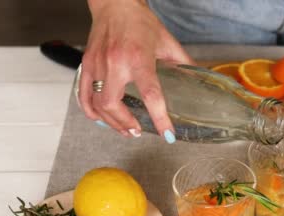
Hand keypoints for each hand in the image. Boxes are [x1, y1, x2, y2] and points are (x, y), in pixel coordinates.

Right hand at [79, 0, 192, 141]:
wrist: (114, 4)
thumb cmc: (140, 21)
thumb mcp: (167, 42)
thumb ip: (183, 63)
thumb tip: (200, 78)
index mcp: (139, 57)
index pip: (151, 94)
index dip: (160, 118)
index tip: (167, 134)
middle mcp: (115, 62)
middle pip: (114, 104)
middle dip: (126, 124)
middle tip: (138, 132)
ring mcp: (97, 64)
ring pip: (97, 104)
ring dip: (111, 122)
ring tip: (125, 129)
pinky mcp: (86, 65)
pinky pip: (83, 95)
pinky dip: (91, 112)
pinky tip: (102, 119)